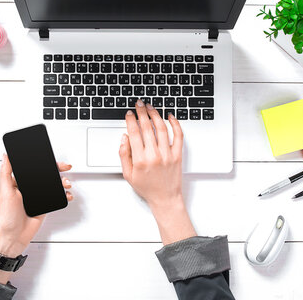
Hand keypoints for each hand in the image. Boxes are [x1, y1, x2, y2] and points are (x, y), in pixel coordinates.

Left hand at [0, 154, 72, 256]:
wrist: (15, 236)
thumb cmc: (7, 217)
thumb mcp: (6, 192)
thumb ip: (6, 173)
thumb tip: (5, 157)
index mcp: (19, 182)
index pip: (32, 168)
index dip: (42, 162)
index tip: (50, 158)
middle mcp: (29, 188)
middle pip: (46, 174)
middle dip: (57, 169)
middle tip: (64, 167)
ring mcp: (38, 196)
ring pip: (53, 184)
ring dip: (62, 181)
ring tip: (66, 183)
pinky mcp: (45, 204)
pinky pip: (57, 196)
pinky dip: (64, 195)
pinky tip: (66, 194)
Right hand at [119, 100, 195, 244]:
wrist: (165, 198)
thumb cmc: (147, 188)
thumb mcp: (128, 174)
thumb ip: (123, 155)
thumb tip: (124, 138)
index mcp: (140, 160)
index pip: (134, 133)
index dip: (131, 120)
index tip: (129, 114)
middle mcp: (154, 155)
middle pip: (147, 127)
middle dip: (142, 113)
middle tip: (139, 105)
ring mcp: (167, 154)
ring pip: (162, 128)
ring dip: (155, 115)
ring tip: (151, 108)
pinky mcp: (178, 155)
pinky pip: (178, 136)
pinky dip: (175, 124)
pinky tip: (170, 117)